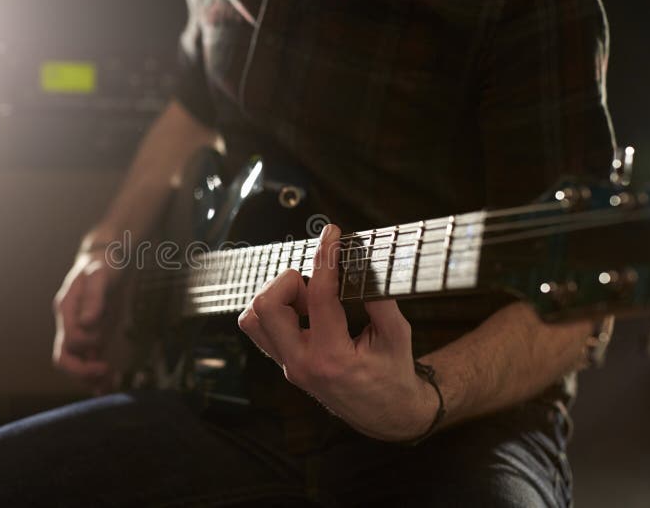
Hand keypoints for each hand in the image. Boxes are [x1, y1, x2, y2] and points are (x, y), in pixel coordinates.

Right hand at [52, 241, 126, 393]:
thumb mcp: (100, 274)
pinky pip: (90, 358)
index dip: (86, 350)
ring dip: (90, 377)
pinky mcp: (93, 334)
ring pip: (76, 362)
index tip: (104, 352)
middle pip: (64, 357)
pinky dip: (96, 373)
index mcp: (66, 309)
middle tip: (105, 374)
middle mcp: (69, 322)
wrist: (107, 258)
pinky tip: (108, 384)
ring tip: (110, 387)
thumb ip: (94, 298)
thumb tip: (87, 322)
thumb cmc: (102, 264)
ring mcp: (80, 330)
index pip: (68, 341)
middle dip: (82, 372)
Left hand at [237, 224, 438, 441]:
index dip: (325, 257)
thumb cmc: (393, 374)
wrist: (386, 414)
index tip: (331, 234)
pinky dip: (275, 310)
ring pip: (253, 318)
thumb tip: (361, 260)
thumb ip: (379, 297)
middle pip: (266, 306)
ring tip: (307, 299)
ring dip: (276, 296)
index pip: (318, 295)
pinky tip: (302, 309)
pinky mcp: (284, 363)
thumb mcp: (397, 334)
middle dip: (288, 281)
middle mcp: (301, 363)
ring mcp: (288, 365)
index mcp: (332, 357)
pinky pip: (260, 330)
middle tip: (314, 284)